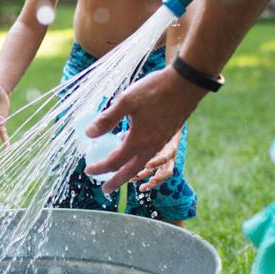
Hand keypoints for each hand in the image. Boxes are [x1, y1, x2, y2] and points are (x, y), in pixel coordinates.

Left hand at [84, 65, 205, 192]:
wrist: (187, 84)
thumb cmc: (156, 91)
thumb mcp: (126, 102)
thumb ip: (106, 119)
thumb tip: (88, 134)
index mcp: (138, 142)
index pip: (113, 163)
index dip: (99, 168)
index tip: (87, 171)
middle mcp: (150, 148)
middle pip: (130, 172)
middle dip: (116, 182)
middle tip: (105, 189)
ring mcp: (160, 143)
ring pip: (141, 165)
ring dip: (128, 173)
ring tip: (118, 175)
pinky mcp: (166, 136)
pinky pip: (149, 156)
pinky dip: (138, 161)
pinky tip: (134, 152)